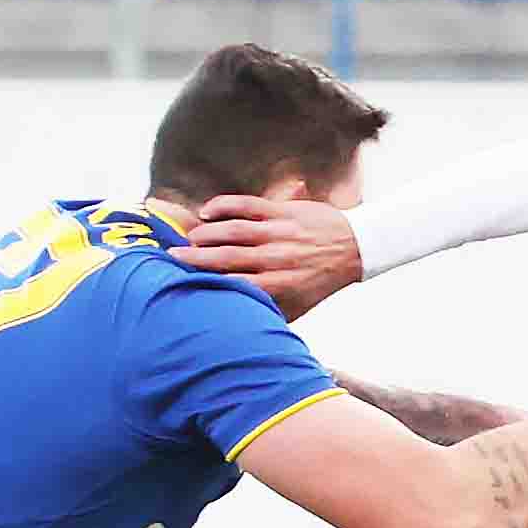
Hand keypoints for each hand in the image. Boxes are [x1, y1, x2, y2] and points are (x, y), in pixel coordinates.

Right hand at [173, 196, 363, 320]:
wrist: (354, 248)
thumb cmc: (320, 281)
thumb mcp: (298, 305)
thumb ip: (269, 311)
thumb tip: (240, 323)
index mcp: (279, 285)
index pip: (236, 285)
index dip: (210, 284)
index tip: (187, 286)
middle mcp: (275, 259)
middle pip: (227, 257)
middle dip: (197, 258)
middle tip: (173, 258)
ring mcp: (278, 232)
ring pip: (233, 230)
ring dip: (206, 233)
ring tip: (188, 238)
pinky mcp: (281, 211)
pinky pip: (246, 205)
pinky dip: (223, 206)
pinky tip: (207, 212)